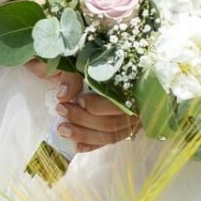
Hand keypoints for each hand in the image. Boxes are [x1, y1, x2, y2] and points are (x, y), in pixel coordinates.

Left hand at [25, 61, 139, 150]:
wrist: (119, 53)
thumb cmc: (103, 53)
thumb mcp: (87, 56)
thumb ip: (73, 75)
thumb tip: (63, 96)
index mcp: (135, 83)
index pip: (119, 103)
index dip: (97, 106)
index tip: (79, 100)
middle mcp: (139, 104)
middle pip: (113, 122)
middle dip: (83, 120)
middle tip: (61, 111)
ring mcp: (136, 118)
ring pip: (112, 134)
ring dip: (85, 135)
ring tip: (62, 129)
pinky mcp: (129, 126)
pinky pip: (112, 140)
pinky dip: (94, 144)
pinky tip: (78, 147)